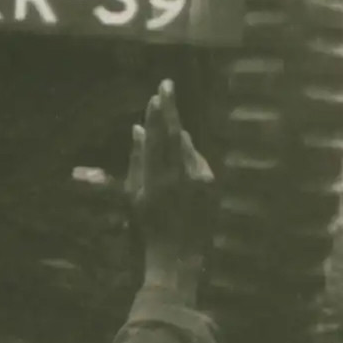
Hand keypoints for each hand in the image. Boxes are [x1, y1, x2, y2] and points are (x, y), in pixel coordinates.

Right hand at [81, 79, 218, 289]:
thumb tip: (137, 130)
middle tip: (167, 85)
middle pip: (174, 132)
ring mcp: (197, 179)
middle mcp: (178, 173)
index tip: (156, 94)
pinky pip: (196, 160)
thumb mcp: (133, 196)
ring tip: (168, 119)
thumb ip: (136, 161)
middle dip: (170, 108)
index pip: (156, 136)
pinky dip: (187, 152)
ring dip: (177, 132)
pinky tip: (180, 150)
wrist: (177, 257)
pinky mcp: (209, 185)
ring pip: (187, 144)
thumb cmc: (146, 230)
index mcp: (155, 176)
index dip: (155, 113)